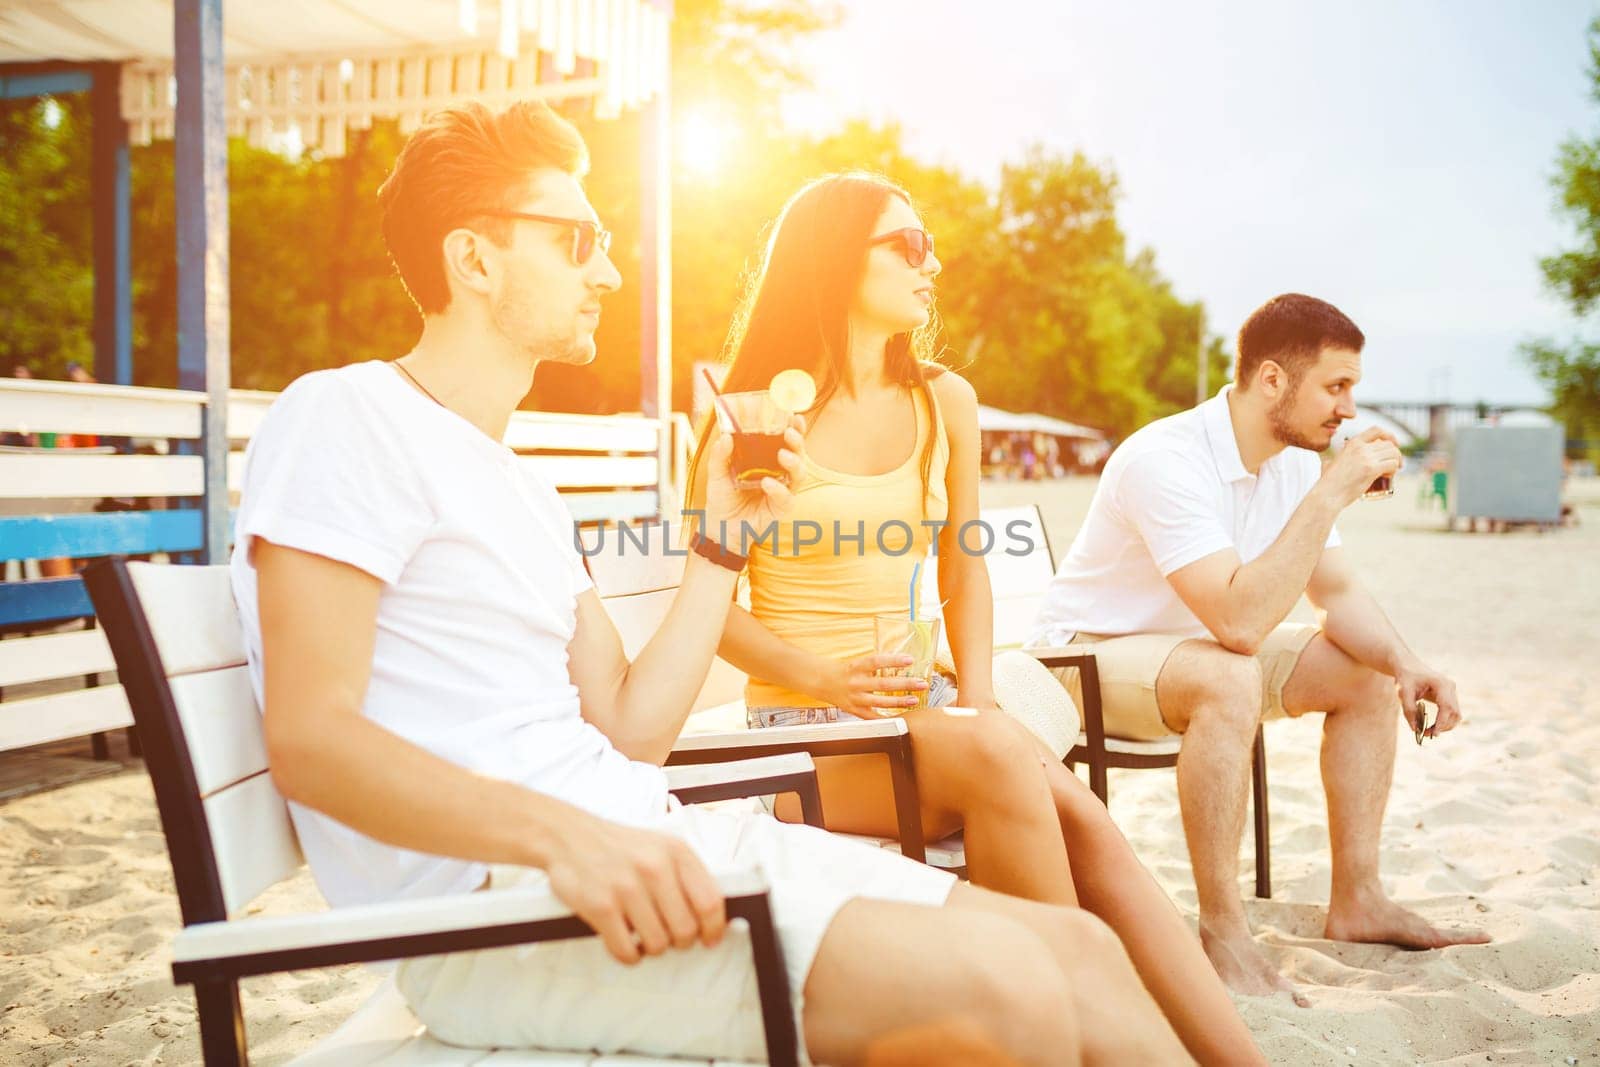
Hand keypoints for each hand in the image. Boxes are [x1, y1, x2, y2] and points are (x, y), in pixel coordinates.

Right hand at [541, 810, 725, 964]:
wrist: (570, 836)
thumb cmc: (621, 847)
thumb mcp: (662, 847)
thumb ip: (687, 877)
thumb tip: (713, 918)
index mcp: (676, 852)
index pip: (709, 902)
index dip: (713, 928)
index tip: (709, 939)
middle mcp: (654, 868)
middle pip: (685, 929)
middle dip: (680, 942)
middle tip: (669, 937)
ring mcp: (626, 888)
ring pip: (658, 944)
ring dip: (653, 948)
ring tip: (643, 935)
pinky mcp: (600, 906)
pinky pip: (626, 951)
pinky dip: (629, 955)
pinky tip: (626, 943)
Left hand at [699, 416, 805, 549]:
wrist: (719, 527)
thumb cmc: (722, 497)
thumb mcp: (717, 473)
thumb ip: (720, 455)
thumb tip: (726, 436)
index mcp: (768, 460)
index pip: (786, 441)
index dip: (794, 428)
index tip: (794, 415)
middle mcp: (780, 473)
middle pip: (798, 454)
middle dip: (798, 442)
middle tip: (789, 433)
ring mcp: (783, 491)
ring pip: (800, 474)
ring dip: (794, 462)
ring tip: (782, 455)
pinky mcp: (781, 509)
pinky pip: (786, 498)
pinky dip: (779, 489)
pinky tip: (767, 484)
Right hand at [823, 652, 927, 716]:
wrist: (822, 682)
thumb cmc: (844, 671)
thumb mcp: (858, 663)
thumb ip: (876, 664)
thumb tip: (900, 660)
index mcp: (856, 667)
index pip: (877, 661)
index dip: (894, 660)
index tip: (910, 660)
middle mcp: (856, 682)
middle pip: (883, 684)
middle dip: (905, 684)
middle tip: (921, 683)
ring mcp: (855, 698)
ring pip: (880, 702)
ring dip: (900, 702)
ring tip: (914, 699)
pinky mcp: (854, 710)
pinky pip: (872, 717)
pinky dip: (886, 718)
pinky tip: (899, 717)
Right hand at [1320, 427, 1402, 506]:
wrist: (1327, 495)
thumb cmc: (1328, 483)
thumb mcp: (1329, 463)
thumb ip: (1333, 459)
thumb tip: (1329, 461)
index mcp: (1352, 443)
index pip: (1377, 430)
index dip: (1389, 435)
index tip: (1393, 445)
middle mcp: (1360, 447)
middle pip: (1389, 444)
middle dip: (1395, 455)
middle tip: (1394, 466)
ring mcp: (1366, 458)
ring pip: (1393, 453)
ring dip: (1396, 462)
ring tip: (1390, 472)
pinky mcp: (1371, 470)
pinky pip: (1392, 464)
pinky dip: (1393, 470)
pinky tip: (1387, 477)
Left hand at [1394, 661, 1460, 738]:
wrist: (1408, 665)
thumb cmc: (1405, 677)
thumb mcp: (1403, 693)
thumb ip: (1409, 710)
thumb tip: (1415, 729)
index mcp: (1441, 684)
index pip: (1447, 707)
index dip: (1442, 722)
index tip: (1434, 734)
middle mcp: (1450, 687)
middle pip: (1454, 713)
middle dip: (1443, 726)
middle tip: (1426, 734)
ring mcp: (1451, 692)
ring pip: (1455, 715)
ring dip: (1445, 726)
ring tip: (1428, 731)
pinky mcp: (1449, 696)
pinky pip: (1451, 712)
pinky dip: (1444, 721)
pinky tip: (1432, 726)